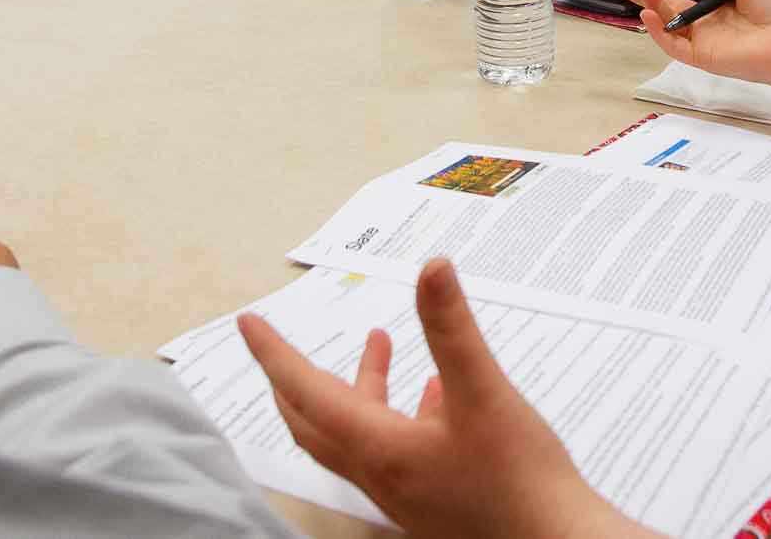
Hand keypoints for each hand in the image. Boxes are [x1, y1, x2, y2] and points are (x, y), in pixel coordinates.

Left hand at [240, 259, 645, 538]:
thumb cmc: (521, 479)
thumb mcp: (486, 392)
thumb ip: (453, 329)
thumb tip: (432, 268)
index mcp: (381, 449)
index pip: (308, 393)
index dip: (275, 355)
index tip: (249, 324)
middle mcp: (382, 476)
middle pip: (315, 425)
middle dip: (294, 381)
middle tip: (281, 346)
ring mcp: (406, 494)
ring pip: (359, 436)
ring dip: (359, 388)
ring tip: (381, 342)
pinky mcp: (433, 501)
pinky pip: (396, 452)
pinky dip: (398, 415)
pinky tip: (434, 395)